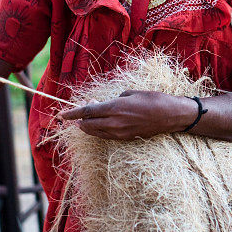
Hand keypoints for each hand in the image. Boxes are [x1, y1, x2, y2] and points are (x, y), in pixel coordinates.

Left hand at [59, 89, 197, 139]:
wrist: (170, 115)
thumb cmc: (152, 99)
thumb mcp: (130, 93)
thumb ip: (113, 100)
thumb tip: (101, 105)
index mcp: (115, 108)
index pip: (87, 112)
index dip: (72, 113)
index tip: (61, 115)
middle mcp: (115, 122)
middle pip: (88, 124)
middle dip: (79, 119)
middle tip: (77, 113)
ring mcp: (120, 133)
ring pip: (96, 132)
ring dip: (88, 126)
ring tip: (86, 119)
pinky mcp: (126, 138)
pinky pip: (106, 136)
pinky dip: (99, 131)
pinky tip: (99, 125)